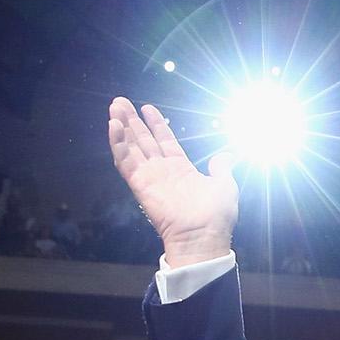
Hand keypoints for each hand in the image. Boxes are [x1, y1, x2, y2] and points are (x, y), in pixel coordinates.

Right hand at [107, 98, 237, 264]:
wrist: (204, 236)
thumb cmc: (216, 215)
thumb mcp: (225, 185)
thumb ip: (221, 168)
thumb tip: (226, 156)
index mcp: (181, 169)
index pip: (165, 140)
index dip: (156, 124)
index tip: (148, 108)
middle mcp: (163, 171)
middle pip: (143, 140)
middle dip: (132, 121)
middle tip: (120, 102)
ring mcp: (150, 177)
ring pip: (131, 147)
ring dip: (121, 127)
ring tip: (114, 107)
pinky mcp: (140, 184)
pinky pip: (125, 161)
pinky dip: (118, 144)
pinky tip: (113, 126)